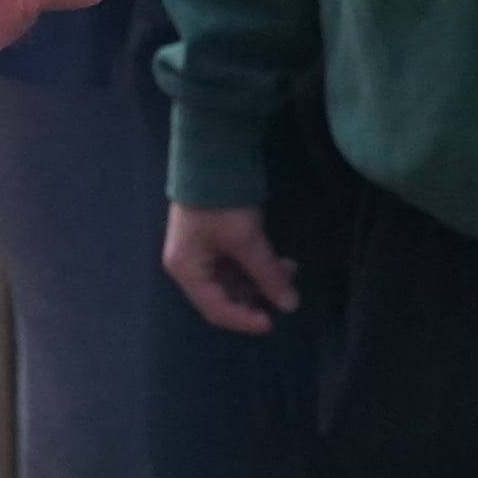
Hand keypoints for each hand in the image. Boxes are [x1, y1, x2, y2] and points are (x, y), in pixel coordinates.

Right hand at [164, 201, 299, 335]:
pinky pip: (236, 264)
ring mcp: (201, 251)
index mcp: (187, 270)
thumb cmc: (222, 203)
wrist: (212, 155)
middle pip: (225, 296)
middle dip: (258, 295)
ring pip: (234, 280)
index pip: (216, 309)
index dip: (245, 320)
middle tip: (287, 289)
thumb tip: (290, 306)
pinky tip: (279, 260)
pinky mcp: (214, 239)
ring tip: (289, 269)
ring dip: (261, 279)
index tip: (272, 322)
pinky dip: (257, 266)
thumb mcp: (247, 240)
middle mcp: (190, 265)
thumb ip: (268, 274)